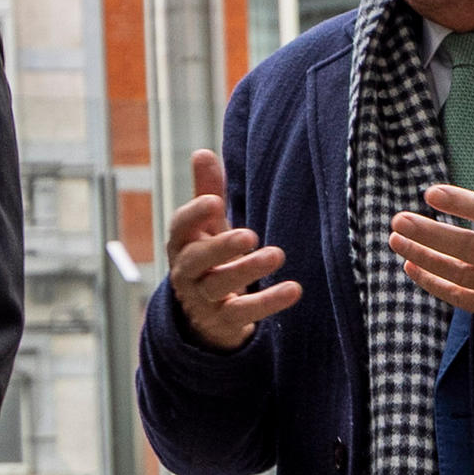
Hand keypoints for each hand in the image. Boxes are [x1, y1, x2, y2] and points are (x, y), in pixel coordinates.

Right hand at [163, 149, 300, 351]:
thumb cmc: (211, 257)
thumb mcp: (208, 226)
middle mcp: (186, 272)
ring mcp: (202, 300)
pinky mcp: (222, 322)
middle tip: (250, 235)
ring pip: (219, 285)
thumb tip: (202, 152)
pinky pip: (243, 313)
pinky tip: (293, 289)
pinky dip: (268, 302)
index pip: (180, 227)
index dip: (194, 215)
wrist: (207, 314)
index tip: (214, 201)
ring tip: (277, 255)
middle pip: (196, 259)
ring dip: (247, 270)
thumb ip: (207, 191)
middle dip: (221, 247)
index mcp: (182, 243)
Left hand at [387, 130, 473, 333]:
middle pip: (472, 249)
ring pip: (461, 275)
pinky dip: (435, 284)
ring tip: (397, 239)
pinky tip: (412, 266)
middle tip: (400, 220)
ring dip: (425, 257)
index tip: (433, 192)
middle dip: (432, 234)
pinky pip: (463, 299)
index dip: (465, 204)